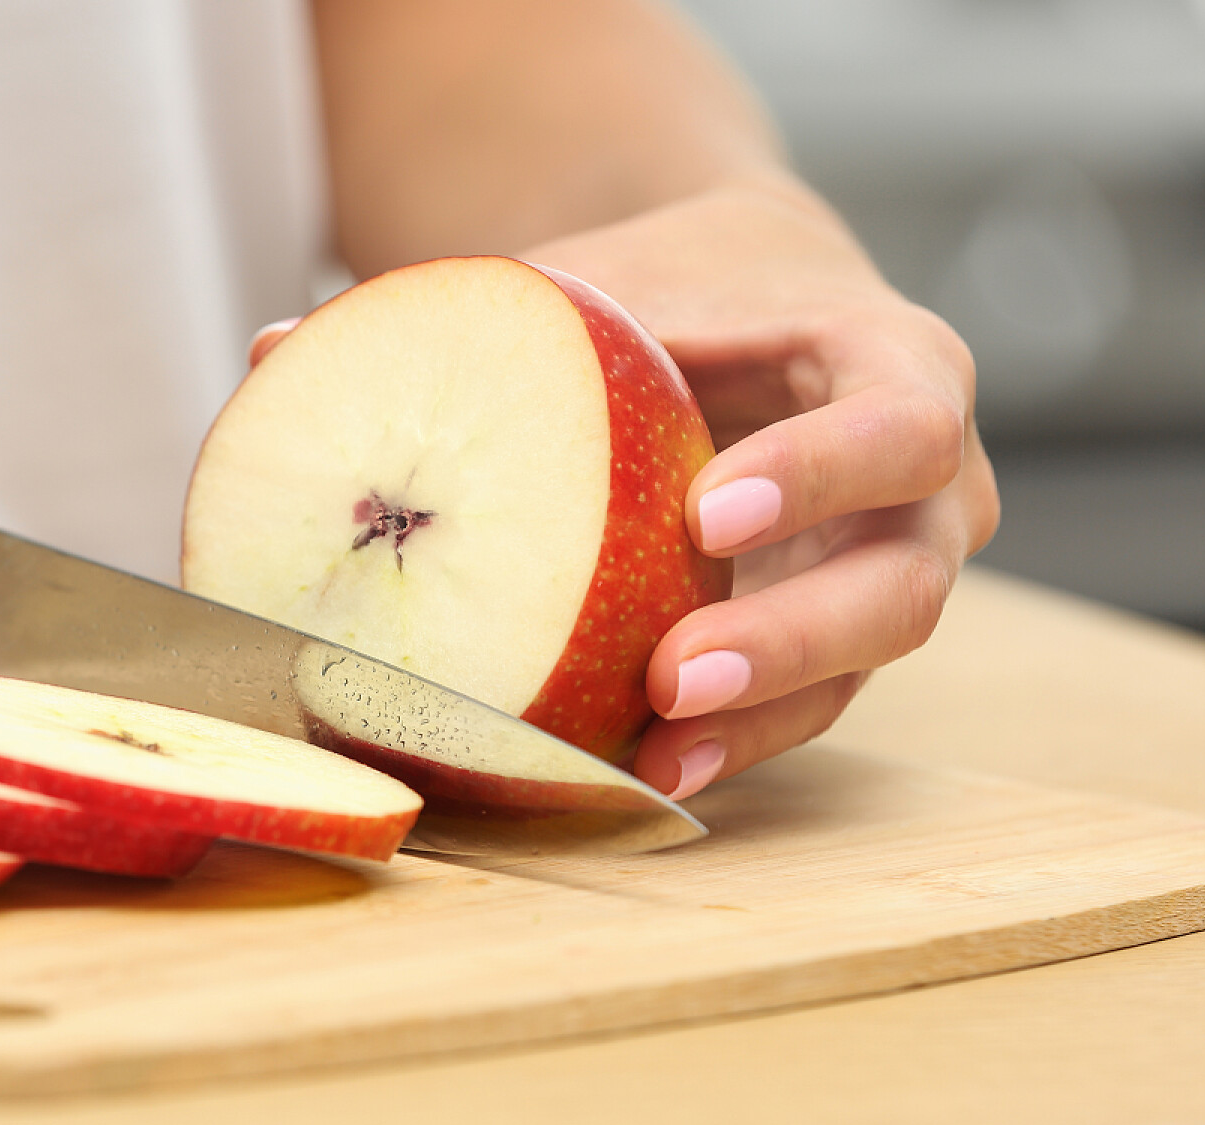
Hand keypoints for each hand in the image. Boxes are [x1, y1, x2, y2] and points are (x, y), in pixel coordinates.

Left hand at [525, 176, 999, 799]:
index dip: (820, 473)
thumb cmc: (677, 285)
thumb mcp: (608, 274)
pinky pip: (803, 705)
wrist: (751, 304)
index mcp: (898, 366)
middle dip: (794, 638)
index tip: (704, 513)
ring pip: (861, 669)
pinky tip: (646, 770)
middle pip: (904, 583)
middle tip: (676, 676)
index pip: (898, 427)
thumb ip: (487, 308)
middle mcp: (929, 485)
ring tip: (658, 753)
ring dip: (760, 717)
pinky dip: (732, 741)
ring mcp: (893, 572)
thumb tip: (275, 346)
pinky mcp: (839, 637)